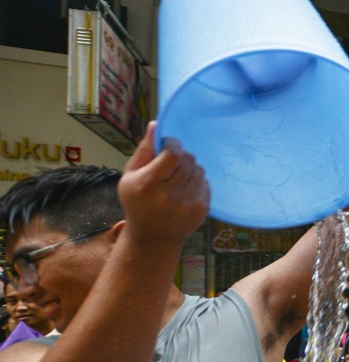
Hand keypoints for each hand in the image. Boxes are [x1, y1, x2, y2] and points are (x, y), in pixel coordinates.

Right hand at [117, 122, 209, 245]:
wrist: (153, 237)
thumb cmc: (137, 201)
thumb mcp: (130, 175)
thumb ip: (144, 150)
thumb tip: (155, 125)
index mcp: (149, 185)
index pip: (173, 155)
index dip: (173, 145)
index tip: (167, 146)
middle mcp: (170, 196)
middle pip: (188, 160)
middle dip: (181, 156)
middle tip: (171, 162)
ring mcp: (188, 205)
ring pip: (199, 171)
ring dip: (189, 169)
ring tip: (176, 178)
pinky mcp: (201, 210)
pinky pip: (206, 184)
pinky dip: (196, 182)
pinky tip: (184, 191)